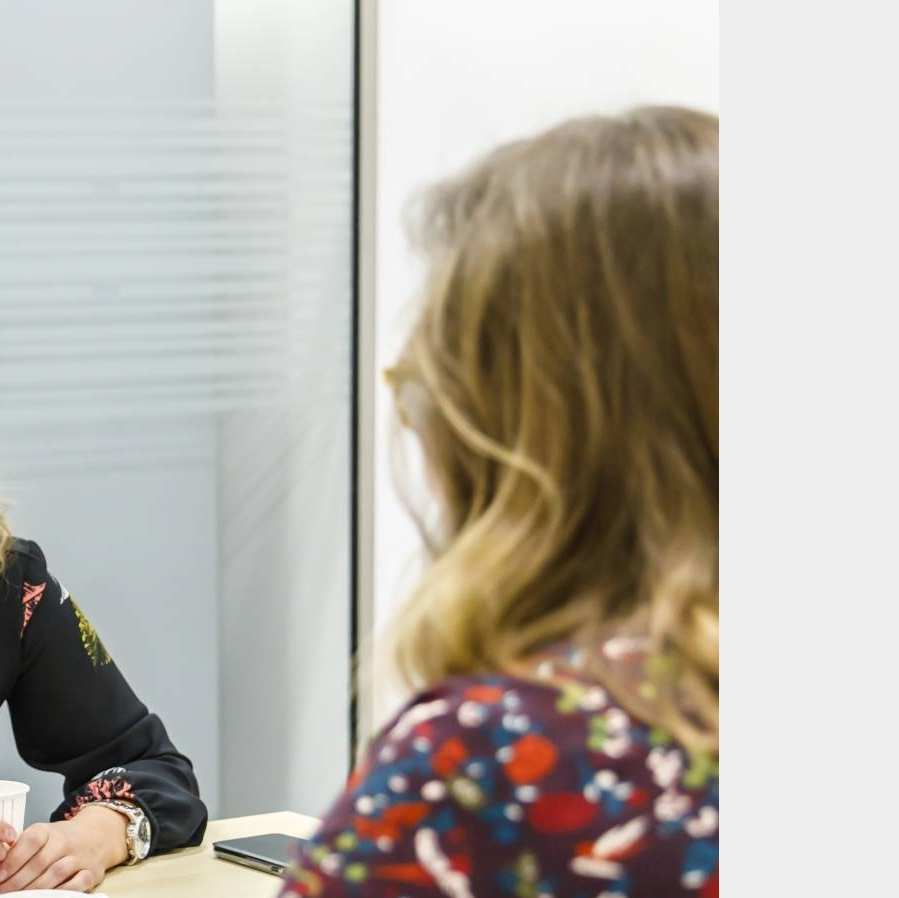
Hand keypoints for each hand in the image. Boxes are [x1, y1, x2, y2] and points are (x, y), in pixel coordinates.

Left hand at [0, 805, 127, 892]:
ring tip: (21, 897)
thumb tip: (0, 867)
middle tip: (4, 892)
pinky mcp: (92, 871)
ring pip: (58, 872)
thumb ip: (20, 850)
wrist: (99, 835)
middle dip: (18, 882)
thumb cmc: (60, 841)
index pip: (32, 840)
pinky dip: (63, 891)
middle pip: (40, 861)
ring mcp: (81, 856)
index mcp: (50, 831)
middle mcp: (66, 841)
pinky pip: (79, 882)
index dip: (13, 859)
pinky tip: (49, 895)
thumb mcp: (42, 836)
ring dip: (36, 888)